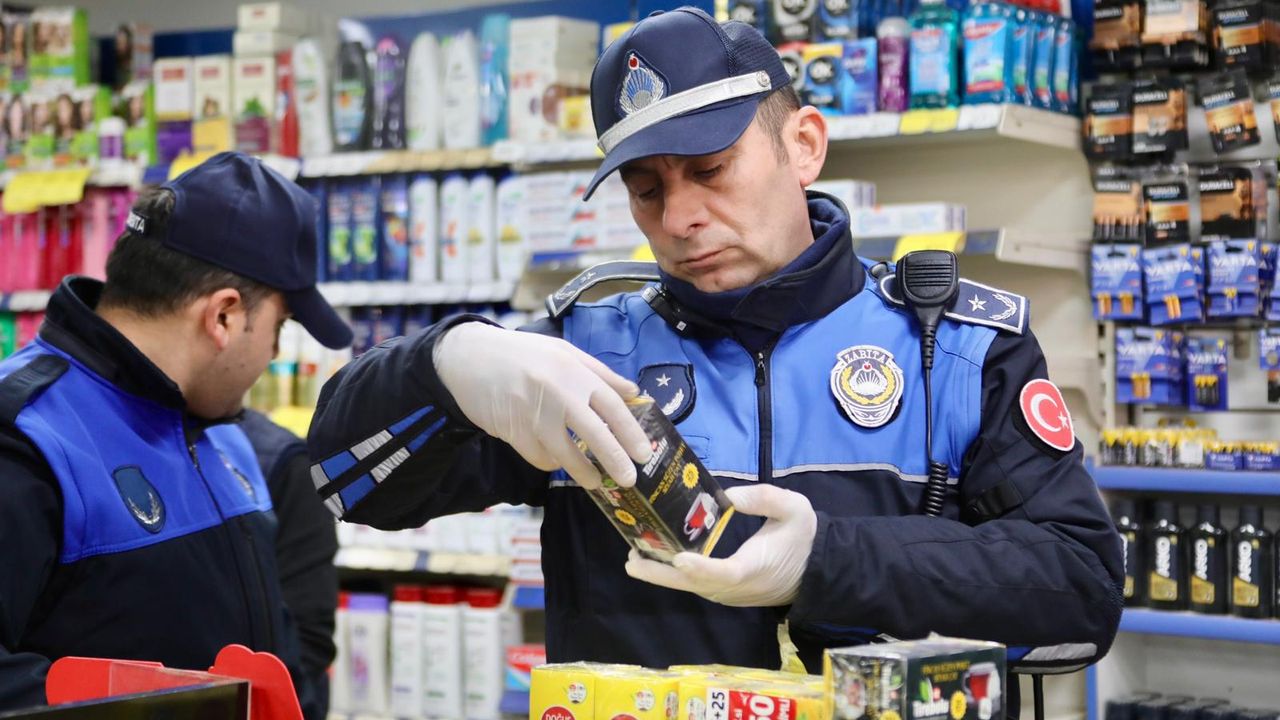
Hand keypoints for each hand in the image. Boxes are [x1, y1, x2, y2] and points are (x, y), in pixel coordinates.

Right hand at [433, 322, 650, 488]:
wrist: (468, 360)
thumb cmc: (521, 354)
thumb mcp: (563, 352)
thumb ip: (600, 373)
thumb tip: (633, 393)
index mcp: (573, 370)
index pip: (612, 406)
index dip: (631, 433)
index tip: (643, 454)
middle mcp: (557, 393)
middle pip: (595, 434)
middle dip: (615, 460)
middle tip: (629, 479)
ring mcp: (533, 415)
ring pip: (566, 454)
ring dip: (583, 471)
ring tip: (595, 480)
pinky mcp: (513, 433)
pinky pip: (540, 457)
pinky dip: (551, 463)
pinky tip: (557, 461)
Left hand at [624, 484, 816, 605]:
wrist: (817, 569)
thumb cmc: (804, 537)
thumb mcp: (795, 508)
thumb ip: (765, 498)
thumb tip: (730, 496)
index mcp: (755, 566)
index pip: (725, 572)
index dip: (701, 568)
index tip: (678, 559)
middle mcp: (738, 585)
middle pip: (696, 585)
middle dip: (661, 575)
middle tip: (632, 561)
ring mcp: (731, 592)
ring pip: (693, 588)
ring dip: (662, 576)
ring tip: (634, 556)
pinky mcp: (727, 591)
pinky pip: (698, 586)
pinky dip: (675, 576)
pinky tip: (657, 560)